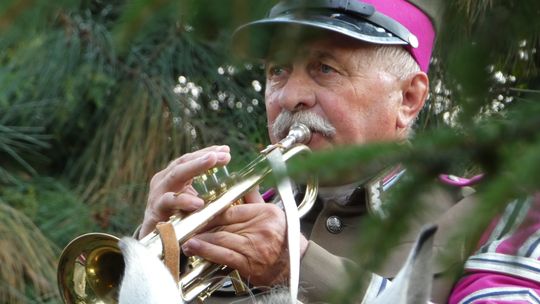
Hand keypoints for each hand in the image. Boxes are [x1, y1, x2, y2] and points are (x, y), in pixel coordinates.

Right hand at [139, 145, 230, 237]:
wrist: (153, 242)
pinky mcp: (154, 211)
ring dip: (194, 167)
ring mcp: (157, 194)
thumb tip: (235, 183)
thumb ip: (207, 191)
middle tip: (222, 154)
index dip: (207, 153)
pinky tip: (198, 203)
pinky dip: (183, 201)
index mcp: (172, 176)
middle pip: (183, 163)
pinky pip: (168, 203)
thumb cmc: (176, 218)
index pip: (190, 159)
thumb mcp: (192, 201)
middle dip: (203, 157)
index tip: (226, 150)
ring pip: (175, 176)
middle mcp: (163, 181)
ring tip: (212, 162)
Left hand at [181, 190, 309, 286]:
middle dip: (202, 224)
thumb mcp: (272, 214)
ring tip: (186, 236)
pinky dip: (207, 251)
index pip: (232, 209)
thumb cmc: (284, 239)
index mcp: (265, 213)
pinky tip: (195, 248)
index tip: (199, 211)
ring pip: (221, 238)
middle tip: (186, 223)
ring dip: (200, 238)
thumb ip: (254, 199)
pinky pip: (224, 255)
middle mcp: (259, 228)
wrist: (295, 264)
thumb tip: (244, 182)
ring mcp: (254, 246)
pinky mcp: (249, 263)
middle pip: (223, 223)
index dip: (212, 210)